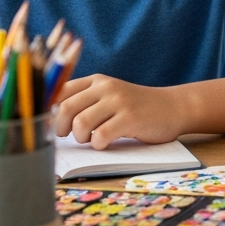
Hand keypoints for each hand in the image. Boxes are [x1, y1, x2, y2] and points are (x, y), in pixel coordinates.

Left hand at [54, 75, 187, 149]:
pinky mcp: (130, 118)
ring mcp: (119, 101)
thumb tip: (50, 120)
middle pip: (66, 108)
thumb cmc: (137, 107)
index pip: (60, 91)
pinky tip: (106, 142)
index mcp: (96, 81)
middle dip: (61, 128)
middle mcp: (106, 87)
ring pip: (80, 123)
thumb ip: (86, 101)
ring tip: (91, 139)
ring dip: (81, 138)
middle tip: (70, 135)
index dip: (49, 111)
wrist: (174, 107)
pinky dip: (98, 144)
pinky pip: (100, 136)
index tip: (53, 124)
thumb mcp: (110, 96)